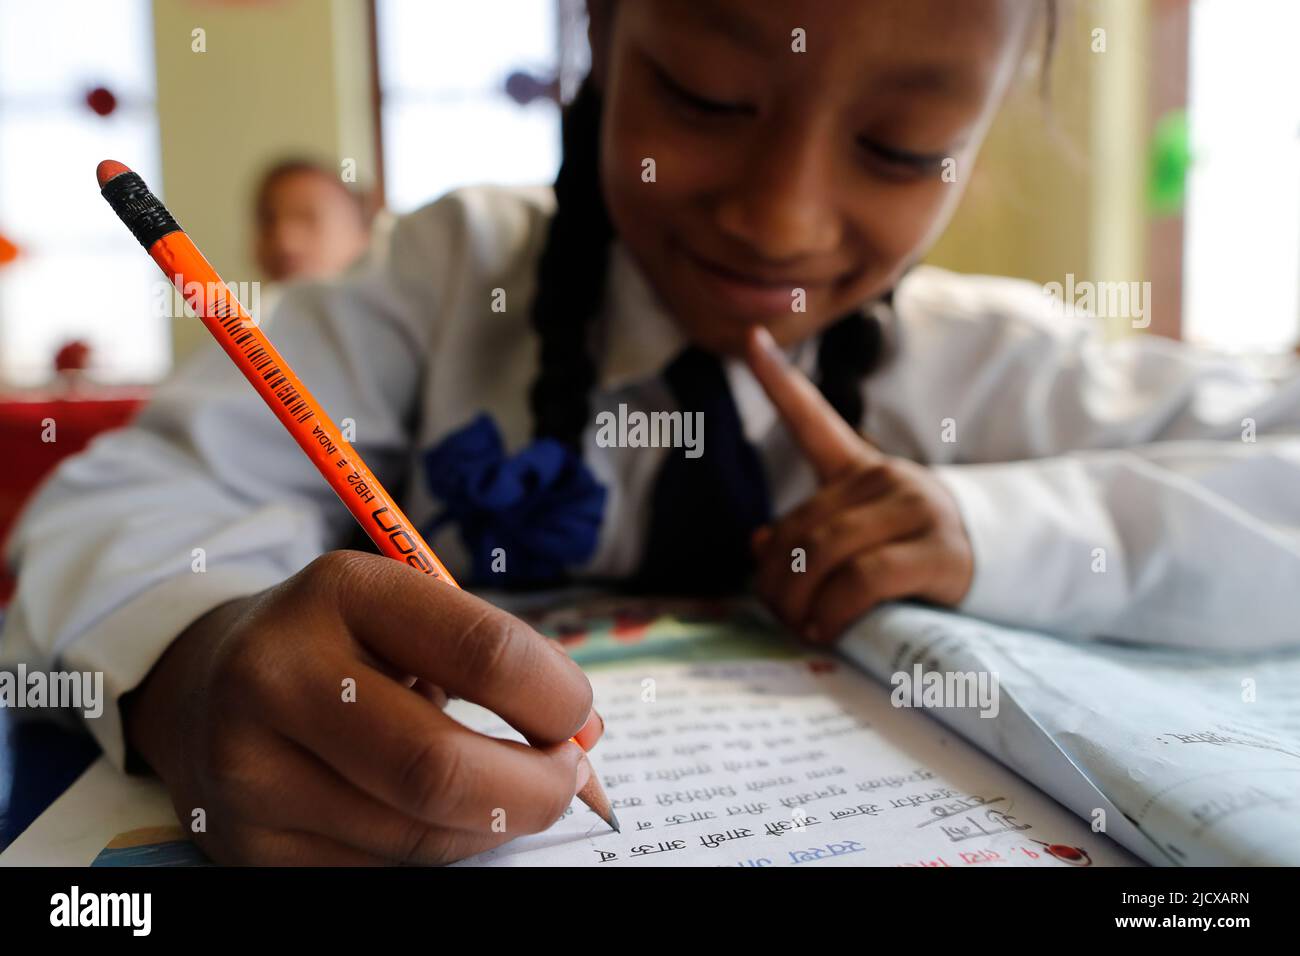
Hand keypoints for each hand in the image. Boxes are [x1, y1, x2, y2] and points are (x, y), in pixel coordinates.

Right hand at [123, 550, 602, 864]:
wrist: (209, 682)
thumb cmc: (348, 642)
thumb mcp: (413, 613)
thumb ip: (503, 661)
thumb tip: (587, 738)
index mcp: (340, 591)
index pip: (483, 653)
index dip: (557, 698)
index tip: (579, 717)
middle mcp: (278, 676)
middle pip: (441, 768)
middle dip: (537, 788)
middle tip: (569, 779)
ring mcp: (252, 769)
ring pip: (418, 835)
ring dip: (492, 824)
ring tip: (508, 791)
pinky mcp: (250, 844)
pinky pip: (381, 869)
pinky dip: (438, 848)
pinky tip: (440, 814)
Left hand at [745, 326, 973, 642]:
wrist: (1019, 564)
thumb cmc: (929, 555)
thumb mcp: (870, 537)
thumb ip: (816, 533)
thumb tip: (758, 545)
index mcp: (865, 470)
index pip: (815, 420)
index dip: (779, 381)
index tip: (751, 339)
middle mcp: (887, 481)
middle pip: (802, 524)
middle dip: (776, 576)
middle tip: (775, 610)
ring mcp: (915, 511)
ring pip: (825, 550)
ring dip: (798, 599)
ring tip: (799, 625)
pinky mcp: (938, 551)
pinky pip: (863, 578)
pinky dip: (834, 608)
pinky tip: (828, 627)